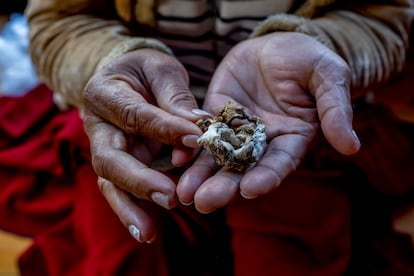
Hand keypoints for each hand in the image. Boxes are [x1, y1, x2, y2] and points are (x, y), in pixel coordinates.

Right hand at [82, 49, 203, 241]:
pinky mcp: (120, 164)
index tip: (195, 139)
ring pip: (111, 183)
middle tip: (169, 198)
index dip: (163, 129)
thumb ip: (175, 95)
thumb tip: (198, 127)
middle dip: (139, 180)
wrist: (126, 78)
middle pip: (110, 160)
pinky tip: (149, 231)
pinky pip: (124, 189)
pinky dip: (135, 209)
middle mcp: (98, 126)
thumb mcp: (160, 68)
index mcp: (104, 93)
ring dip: (131, 208)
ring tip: (150, 233)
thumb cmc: (145, 70)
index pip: (134, 116)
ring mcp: (106, 149)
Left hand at [177, 32, 360, 212]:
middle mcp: (262, 143)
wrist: (277, 45)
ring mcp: (236, 132)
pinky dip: (189, 147)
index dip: (266, 177)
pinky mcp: (216, 117)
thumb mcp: (328, 76)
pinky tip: (177, 158)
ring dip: (201, 176)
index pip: (279, 163)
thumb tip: (350, 146)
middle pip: (242, 170)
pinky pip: (201, 134)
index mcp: (292, 138)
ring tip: (184, 193)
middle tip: (203, 203)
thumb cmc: (308, 60)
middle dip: (224, 187)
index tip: (250, 190)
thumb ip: (335, 109)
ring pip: (217, 158)